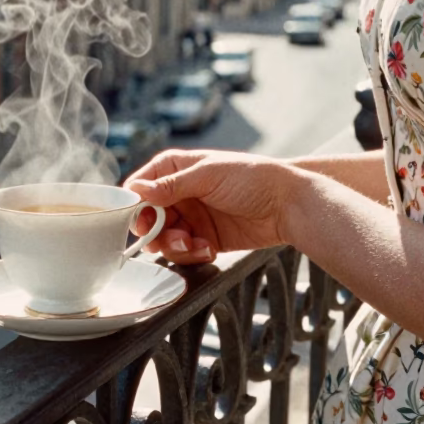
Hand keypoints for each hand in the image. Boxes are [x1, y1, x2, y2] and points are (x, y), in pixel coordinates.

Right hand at [124, 150, 298, 265]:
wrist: (288, 204)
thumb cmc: (252, 178)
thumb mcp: (208, 176)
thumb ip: (171, 186)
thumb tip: (137, 189)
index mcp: (176, 169)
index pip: (140, 186)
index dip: (135, 204)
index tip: (140, 220)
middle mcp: (180, 193)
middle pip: (148, 218)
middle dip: (155, 231)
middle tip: (167, 237)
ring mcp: (192, 217)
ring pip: (164, 239)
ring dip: (174, 246)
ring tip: (193, 244)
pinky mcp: (205, 239)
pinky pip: (185, 252)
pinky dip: (192, 254)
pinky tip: (208, 248)